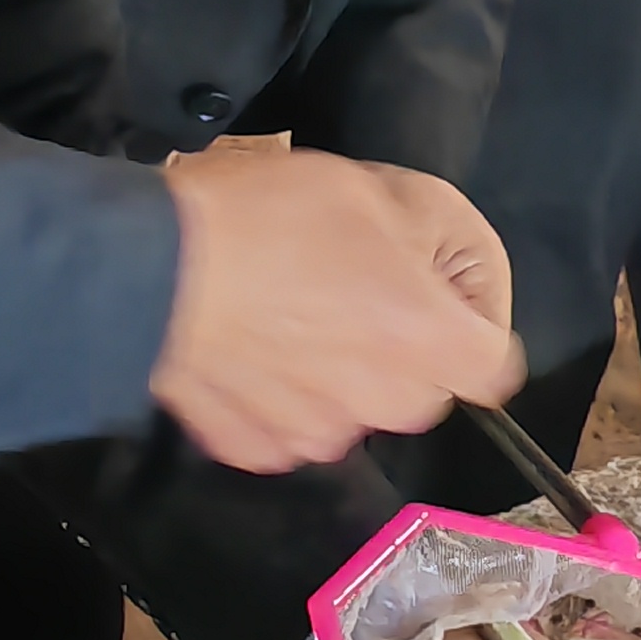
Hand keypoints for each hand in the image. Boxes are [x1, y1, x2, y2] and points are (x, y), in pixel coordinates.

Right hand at [148, 147, 525, 473]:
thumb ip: (435, 237)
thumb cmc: (266, 216)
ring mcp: (316, 436)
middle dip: (402, 349)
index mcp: (426, 341)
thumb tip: (445, 274)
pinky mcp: (257, 450)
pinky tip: (248, 347)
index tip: (434, 295)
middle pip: (422, 390)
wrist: (145, 269)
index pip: (495, 365)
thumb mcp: (373, 189)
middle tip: (350, 289)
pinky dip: (279, 397)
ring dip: (339, 376)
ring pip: (354, 411)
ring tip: (287, 315)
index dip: (472, 323)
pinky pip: (290, 427)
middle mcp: (382, 405)